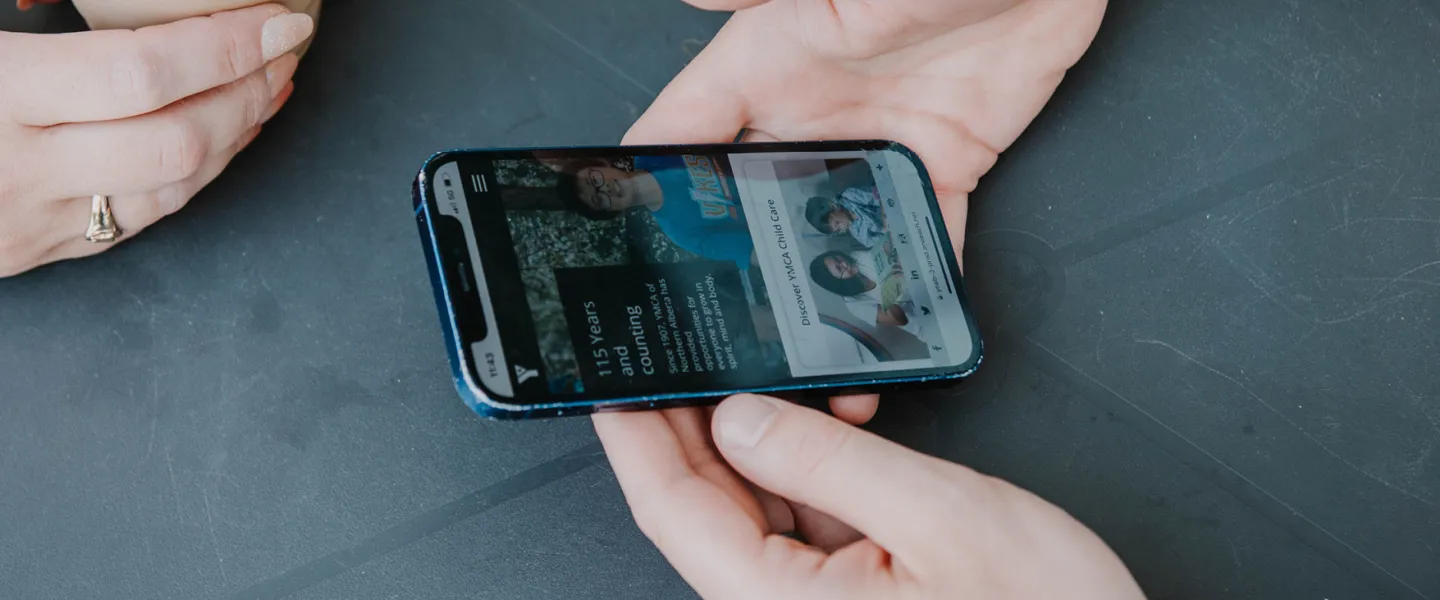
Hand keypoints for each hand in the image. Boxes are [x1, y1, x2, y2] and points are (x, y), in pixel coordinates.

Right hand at [0, 4, 312, 276]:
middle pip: (177, 140)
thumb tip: (158, 3)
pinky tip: (224, 139)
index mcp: (3, 94)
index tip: (279, 23)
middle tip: (282, 53)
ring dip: (235, 135)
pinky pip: (144, 215)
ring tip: (268, 87)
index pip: (142, 74)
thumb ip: (49, 20)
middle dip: (247, 94)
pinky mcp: (45, 247)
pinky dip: (197, 174)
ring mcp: (38, 219)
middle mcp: (25, 168)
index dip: (226, 47)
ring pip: (172, 188)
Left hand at [596, 395, 1143, 598]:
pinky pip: (797, 526)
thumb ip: (829, 461)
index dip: (634, 436)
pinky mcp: (851, 598)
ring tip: (728, 371)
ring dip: (739, 446)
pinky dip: (794, 473)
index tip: (609, 380)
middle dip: (681, 428)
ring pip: (749, 515)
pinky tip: (799, 423)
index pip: (672, 508)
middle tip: (667, 352)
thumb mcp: (940, 517)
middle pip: (702, 510)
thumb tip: (741, 418)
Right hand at [620, 0, 1106, 416]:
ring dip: (821, 286)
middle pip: (753, 200)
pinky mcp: (945, 160)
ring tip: (809, 347)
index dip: (653, 187)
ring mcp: (877, 140)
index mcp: (767, 59)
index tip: (635, 245)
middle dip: (735, 263)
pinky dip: (912, 279)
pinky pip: (921, 233)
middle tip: (724, 324)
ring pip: (832, 231)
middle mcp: (814, 108)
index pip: (685, 132)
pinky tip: (899, 321)